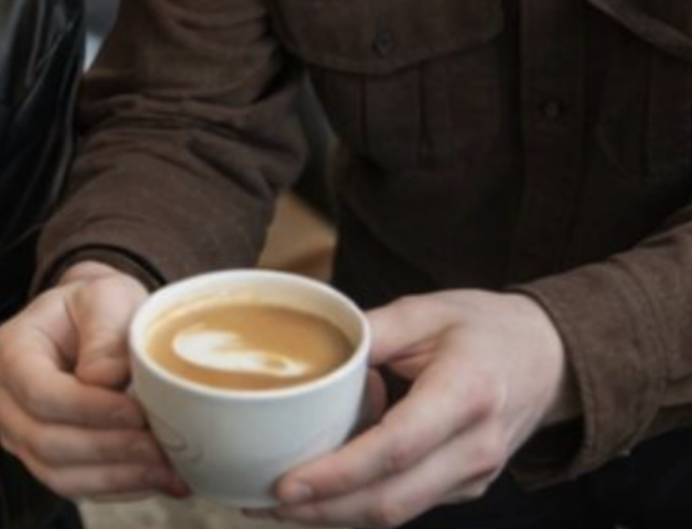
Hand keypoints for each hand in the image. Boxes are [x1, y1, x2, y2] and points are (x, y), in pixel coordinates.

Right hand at [0, 261, 188, 498]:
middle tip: (160, 443)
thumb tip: (103, 379)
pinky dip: (118, 485)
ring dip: (117, 475)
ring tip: (167, 466)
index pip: (38, 392)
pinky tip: (157, 475)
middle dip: (109, 447)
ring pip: (58, 473)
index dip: (89, 409)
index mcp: (10, 348)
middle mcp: (1, 395)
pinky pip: (74, 485)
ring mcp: (16, 431)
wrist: (96, 323)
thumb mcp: (107, 297)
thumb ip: (104, 332)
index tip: (137, 411)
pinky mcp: (41, 458)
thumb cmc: (98, 307)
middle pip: (46, 440)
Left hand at [264, 289, 572, 527]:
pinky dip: (362, 504)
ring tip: (279, 505)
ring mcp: (475, 474)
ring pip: (398, 512)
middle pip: (392, 498)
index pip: (395, 449)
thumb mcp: (426, 310)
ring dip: (337, 516)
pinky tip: (322, 492)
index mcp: (465, 393)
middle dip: (325, 510)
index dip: (338, 473)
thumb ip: (370, 331)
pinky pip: (409, 504)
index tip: (287, 482)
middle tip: (266, 502)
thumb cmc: (484, 327)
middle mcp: (475, 446)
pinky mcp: (467, 485)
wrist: (551, 357)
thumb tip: (311, 351)